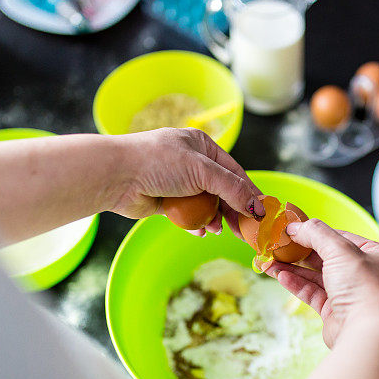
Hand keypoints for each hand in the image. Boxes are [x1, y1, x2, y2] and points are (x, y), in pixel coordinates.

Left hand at [110, 128, 264, 234]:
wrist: (116, 176)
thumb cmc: (158, 162)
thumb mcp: (202, 171)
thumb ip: (232, 189)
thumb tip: (257, 207)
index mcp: (202, 146)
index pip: (234, 171)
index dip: (249, 192)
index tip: (262, 213)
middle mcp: (191, 162)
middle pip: (221, 190)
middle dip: (233, 210)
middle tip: (244, 231)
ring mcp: (177, 182)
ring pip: (205, 204)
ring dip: (213, 218)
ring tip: (217, 230)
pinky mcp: (165, 200)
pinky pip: (187, 214)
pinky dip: (195, 224)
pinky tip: (200, 232)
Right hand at [265, 219, 378, 347]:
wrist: (366, 334)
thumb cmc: (365, 289)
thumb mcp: (340, 250)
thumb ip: (316, 234)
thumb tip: (296, 226)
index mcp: (378, 256)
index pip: (344, 238)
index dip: (317, 233)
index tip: (294, 229)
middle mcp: (367, 275)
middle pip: (328, 257)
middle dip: (301, 252)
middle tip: (280, 245)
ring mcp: (351, 295)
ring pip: (318, 276)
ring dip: (294, 268)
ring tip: (272, 261)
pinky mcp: (336, 312)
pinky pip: (314, 293)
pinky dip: (297, 284)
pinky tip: (281, 276)